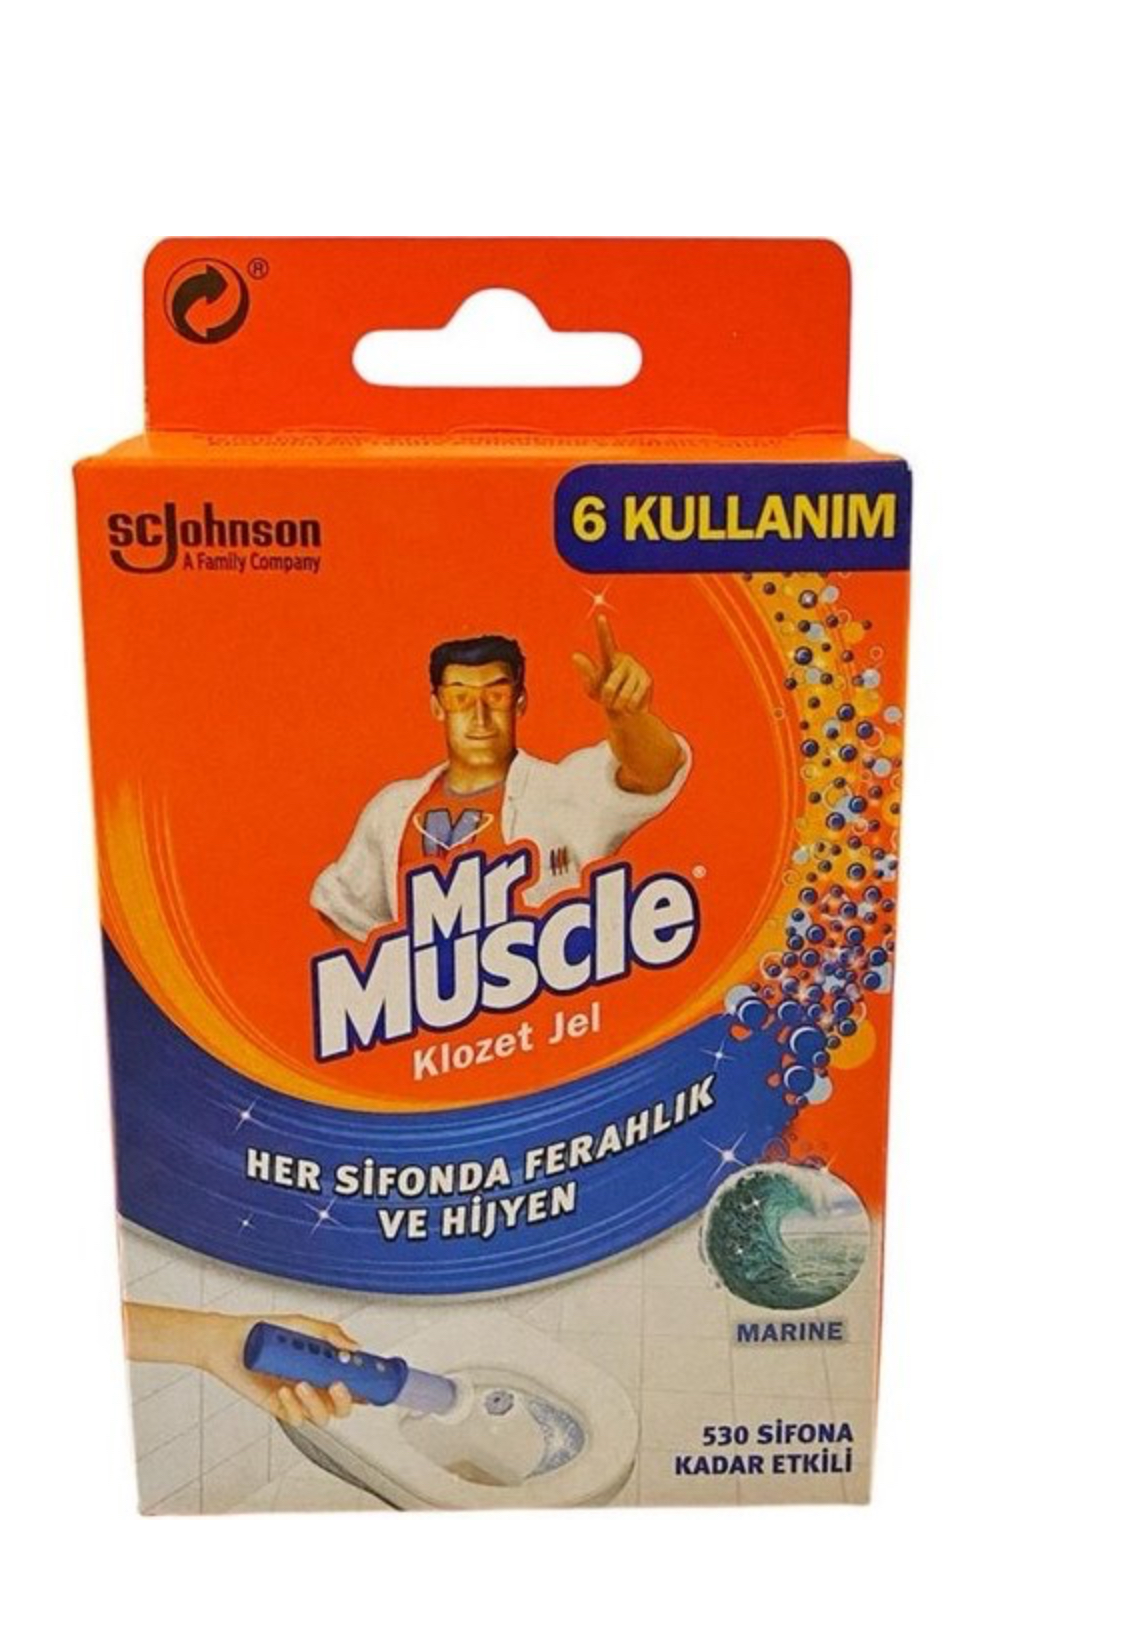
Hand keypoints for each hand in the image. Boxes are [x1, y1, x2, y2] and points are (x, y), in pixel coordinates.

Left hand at [198, 1312, 359, 1427]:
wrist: (227, 1342)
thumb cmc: (262, 1330)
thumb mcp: (299, 1324)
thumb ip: (328, 1333)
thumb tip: (354, 1346)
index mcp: (323, 1363)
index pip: (353, 1380)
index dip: (366, 1385)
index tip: (371, 1381)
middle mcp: (314, 1382)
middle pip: (342, 1406)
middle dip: (345, 1400)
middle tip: (337, 1385)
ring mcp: (298, 1397)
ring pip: (321, 1416)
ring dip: (315, 1403)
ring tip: (301, 1383)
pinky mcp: (279, 1407)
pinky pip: (294, 1418)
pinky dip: (292, 1406)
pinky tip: (282, 1390)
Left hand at [572, 614, 652, 714]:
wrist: (626, 711)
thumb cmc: (605, 696)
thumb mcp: (592, 688)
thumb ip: (586, 672)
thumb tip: (575, 655)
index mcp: (610, 658)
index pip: (605, 644)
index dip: (603, 631)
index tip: (600, 617)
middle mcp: (625, 660)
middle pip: (609, 686)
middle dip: (607, 699)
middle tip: (609, 701)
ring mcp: (638, 669)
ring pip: (622, 696)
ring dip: (618, 705)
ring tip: (621, 702)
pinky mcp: (647, 681)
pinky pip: (633, 701)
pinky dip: (629, 708)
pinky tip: (632, 704)